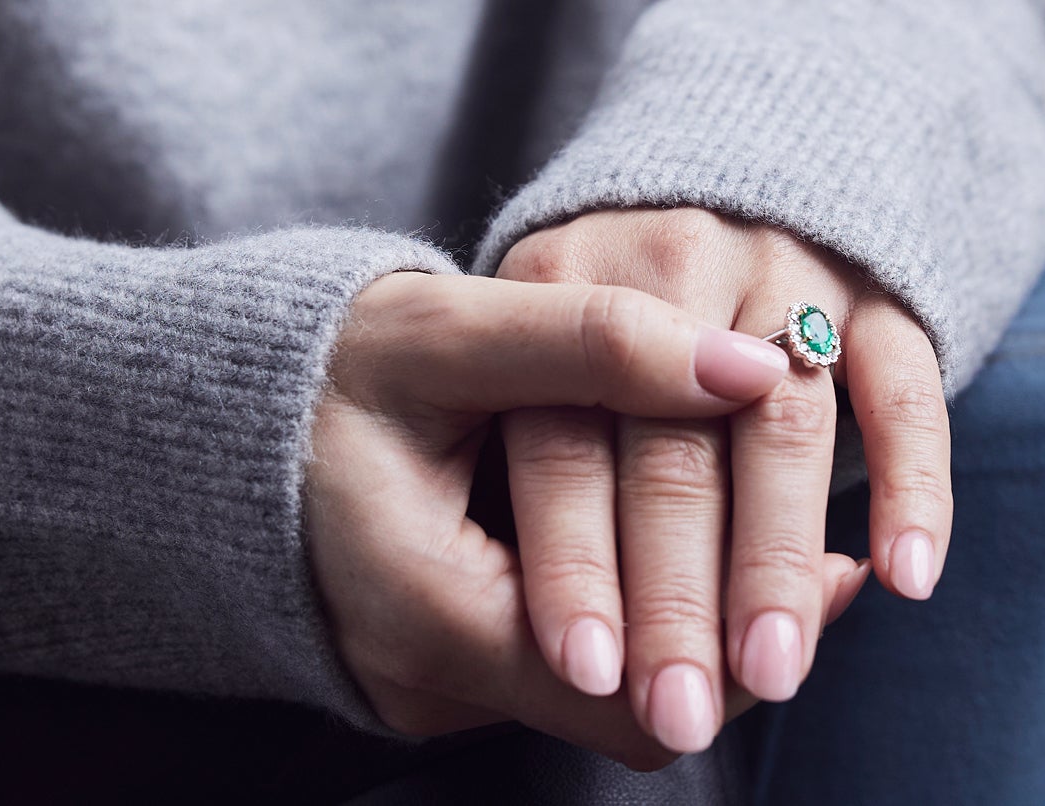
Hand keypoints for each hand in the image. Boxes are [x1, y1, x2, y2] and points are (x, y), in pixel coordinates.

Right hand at [307, 268, 873, 769]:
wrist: (206, 410)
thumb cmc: (319, 365)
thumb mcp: (441, 331)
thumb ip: (589, 343)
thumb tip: (752, 366)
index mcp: (426, 610)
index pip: (632, 694)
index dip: (741, 638)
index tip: (839, 567)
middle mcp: (423, 679)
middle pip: (630, 713)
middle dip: (733, 638)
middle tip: (839, 565)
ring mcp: (424, 686)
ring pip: (599, 697)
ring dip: (685, 623)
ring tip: (776, 540)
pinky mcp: (432, 669)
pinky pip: (557, 672)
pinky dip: (626, 612)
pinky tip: (676, 541)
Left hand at [494, 206, 949, 747]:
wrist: (706, 170)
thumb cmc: (585, 307)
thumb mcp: (518, 343)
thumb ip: (527, 455)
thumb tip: (556, 634)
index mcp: (551, 283)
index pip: (561, 444)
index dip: (573, 562)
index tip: (582, 668)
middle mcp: (665, 261)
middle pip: (670, 450)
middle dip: (673, 596)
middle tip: (677, 712)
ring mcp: (778, 267)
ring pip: (782, 427)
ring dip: (775, 559)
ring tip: (770, 673)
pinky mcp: (875, 286)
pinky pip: (901, 387)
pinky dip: (908, 482)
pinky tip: (899, 576)